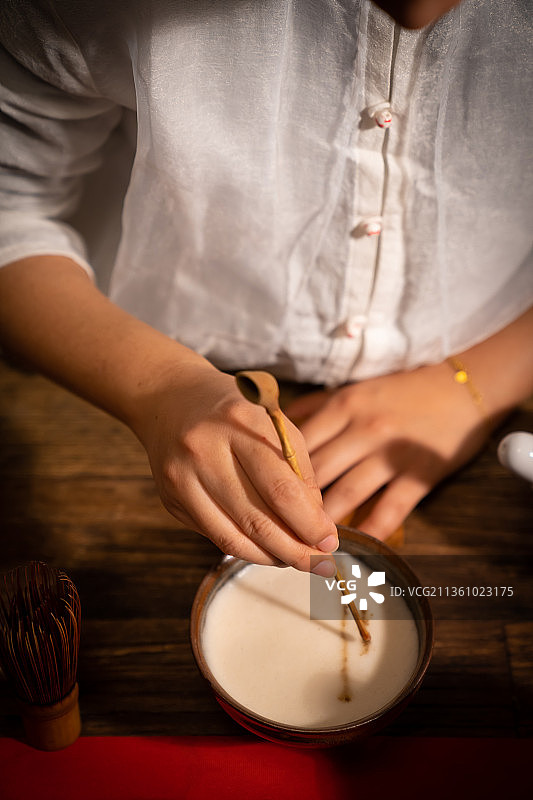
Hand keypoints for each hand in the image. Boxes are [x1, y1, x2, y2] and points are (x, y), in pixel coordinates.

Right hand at [132, 363, 337, 573]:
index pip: (281, 488)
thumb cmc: (233, 411)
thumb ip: (298, 469)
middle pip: (257, 519)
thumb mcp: (273, 423)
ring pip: (233, 536)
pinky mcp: (170, 499)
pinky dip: (245, 549)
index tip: (330, 541)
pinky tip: (266, 550)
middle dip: (295, 550)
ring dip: (271, 556)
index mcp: (240, 423)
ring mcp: (182, 477)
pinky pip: (214, 535)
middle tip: (321, 564)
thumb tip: (316, 523)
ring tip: (296, 560)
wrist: (171, 398)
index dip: (309, 523)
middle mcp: (205, 449)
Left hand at [284, 362, 490, 539]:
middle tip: (275, 528)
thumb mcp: (356, 390)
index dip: (276, 471)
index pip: (298, 443)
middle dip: (292, 503)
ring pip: (347, 493)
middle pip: (316, 472)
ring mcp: (391, 454)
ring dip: (324, 523)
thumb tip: (278, 421)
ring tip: (305, 545)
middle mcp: (363, 429)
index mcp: (343, 407)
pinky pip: (390, 509)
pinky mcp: (420, 475)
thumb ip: (316, 406)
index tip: (261, 494)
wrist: (463, 389)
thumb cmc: (403, 391)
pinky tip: (354, 549)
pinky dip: (371, 531)